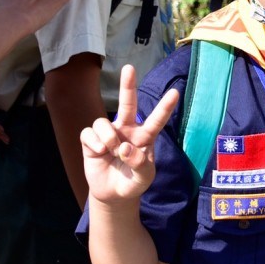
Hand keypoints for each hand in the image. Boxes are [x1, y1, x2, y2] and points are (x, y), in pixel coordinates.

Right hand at [81, 64, 179, 204]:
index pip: (156, 120)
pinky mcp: (91, 140)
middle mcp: (126, 130)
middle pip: (128, 104)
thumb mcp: (143, 178)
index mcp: (144, 137)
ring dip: (108, 138)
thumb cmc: (133, 182)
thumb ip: (139, 164)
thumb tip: (124, 148)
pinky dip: (93, 142)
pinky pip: (89, 132)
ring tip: (111, 151)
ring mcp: (108, 133)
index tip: (175, 93)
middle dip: (127, 85)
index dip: (165, 107)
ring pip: (103, 123)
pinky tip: (98, 152)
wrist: (113, 195)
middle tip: (129, 68)